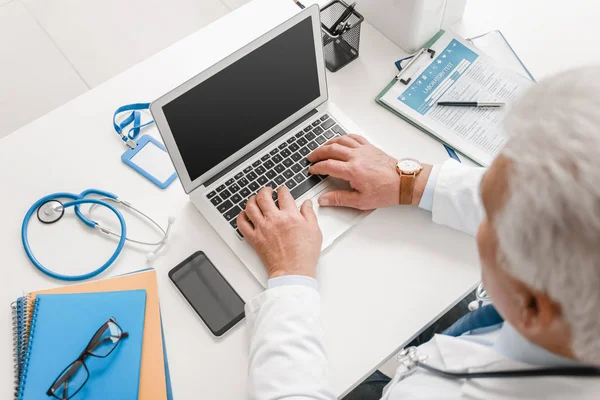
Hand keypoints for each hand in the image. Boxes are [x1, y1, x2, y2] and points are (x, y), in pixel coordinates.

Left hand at [236, 186, 322, 278]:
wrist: (293, 271)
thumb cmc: (304, 255)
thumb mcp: (314, 231)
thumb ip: (309, 214)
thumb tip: (307, 204)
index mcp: (290, 216)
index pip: (283, 194)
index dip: (283, 189)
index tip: (282, 190)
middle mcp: (274, 219)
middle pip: (264, 196)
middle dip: (265, 190)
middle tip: (267, 191)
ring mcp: (262, 228)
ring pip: (250, 207)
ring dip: (252, 200)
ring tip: (255, 199)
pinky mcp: (254, 239)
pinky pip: (242, 224)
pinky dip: (241, 217)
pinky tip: (244, 215)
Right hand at [308, 135, 431, 208]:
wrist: (403, 181)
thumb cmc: (385, 191)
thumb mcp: (360, 201)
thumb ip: (339, 199)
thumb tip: (324, 200)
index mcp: (352, 170)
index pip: (328, 165)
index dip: (317, 167)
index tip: (312, 170)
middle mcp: (356, 157)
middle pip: (331, 149)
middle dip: (318, 153)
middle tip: (311, 157)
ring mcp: (363, 150)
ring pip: (340, 140)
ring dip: (328, 143)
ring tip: (322, 147)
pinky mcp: (370, 147)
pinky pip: (354, 137)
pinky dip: (344, 137)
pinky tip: (341, 140)